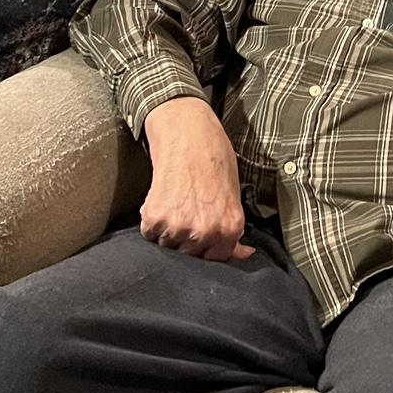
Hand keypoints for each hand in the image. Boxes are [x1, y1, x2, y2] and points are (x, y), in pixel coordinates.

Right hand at [140, 97, 252, 261]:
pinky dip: (153, 220)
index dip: (208, 248)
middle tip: (188, 212)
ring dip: (168, 231)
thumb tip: (243, 253)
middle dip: (187, 241)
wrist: (187, 132)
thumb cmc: (214, 159)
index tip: (203, 237)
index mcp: (229, 229)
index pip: (216, 260)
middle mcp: (204, 233)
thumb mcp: (234, 194)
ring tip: (177, 201)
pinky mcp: (154, 218)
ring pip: (167, 246)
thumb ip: (234, 229)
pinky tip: (163, 197)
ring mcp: (178, 228)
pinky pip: (150, 233)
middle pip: (190, 256)